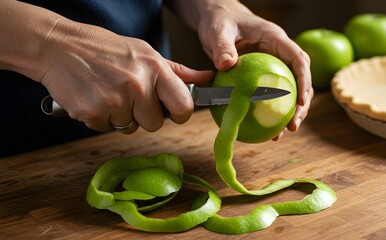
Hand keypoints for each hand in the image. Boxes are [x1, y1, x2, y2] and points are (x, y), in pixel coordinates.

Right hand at [38, 19, 212, 132]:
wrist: (59, 46)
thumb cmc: (105, 50)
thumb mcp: (145, 53)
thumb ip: (177, 71)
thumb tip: (208, 78)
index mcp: (155, 69)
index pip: (184, 106)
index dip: (180, 113)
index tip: (172, 111)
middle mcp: (138, 85)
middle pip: (156, 124)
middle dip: (144, 115)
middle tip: (128, 95)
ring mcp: (114, 100)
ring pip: (129, 128)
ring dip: (120, 117)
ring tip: (108, 92)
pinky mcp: (93, 113)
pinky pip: (106, 129)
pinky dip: (100, 118)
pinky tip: (94, 97)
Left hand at [195, 0, 312, 138]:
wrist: (217, 19)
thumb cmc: (220, 20)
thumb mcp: (219, 31)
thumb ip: (222, 47)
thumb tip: (226, 65)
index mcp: (276, 40)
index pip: (299, 60)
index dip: (304, 81)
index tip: (301, 102)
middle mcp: (279, 54)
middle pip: (300, 80)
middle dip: (301, 104)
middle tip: (293, 126)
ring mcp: (272, 66)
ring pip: (288, 91)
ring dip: (287, 113)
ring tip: (280, 135)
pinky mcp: (262, 76)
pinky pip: (268, 95)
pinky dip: (267, 112)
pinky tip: (262, 130)